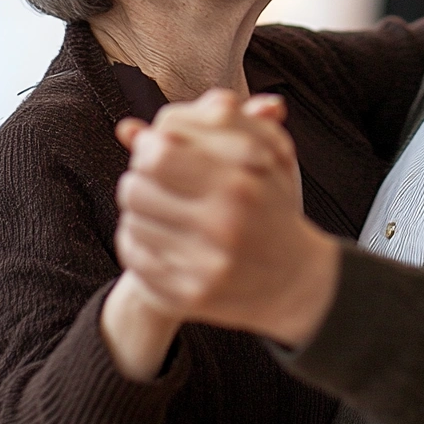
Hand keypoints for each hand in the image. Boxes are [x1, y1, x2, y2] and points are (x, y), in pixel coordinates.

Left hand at [114, 90, 339, 346]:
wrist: (295, 279)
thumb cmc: (272, 205)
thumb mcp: (262, 152)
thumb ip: (207, 126)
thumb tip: (129, 127)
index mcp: (239, 184)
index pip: (157, 154)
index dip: (150, 145)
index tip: (161, 147)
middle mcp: (222, 226)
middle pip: (135, 189)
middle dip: (140, 177)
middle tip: (159, 179)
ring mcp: (204, 266)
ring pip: (131, 223)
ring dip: (141, 211)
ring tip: (166, 209)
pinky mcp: (188, 297)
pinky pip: (135, 260)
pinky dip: (142, 244)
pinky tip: (165, 237)